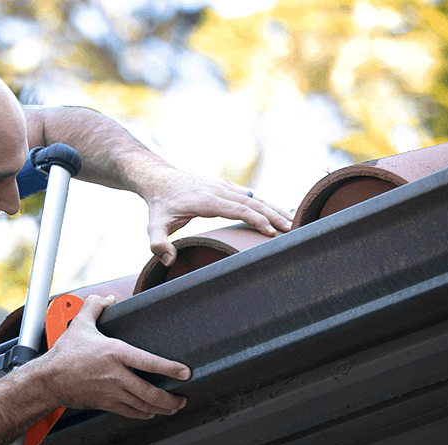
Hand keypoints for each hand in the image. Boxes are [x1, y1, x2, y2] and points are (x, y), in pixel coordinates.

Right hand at [39, 295, 189, 418]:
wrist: (48, 381)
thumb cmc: (64, 354)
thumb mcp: (79, 325)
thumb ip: (95, 307)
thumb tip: (109, 298)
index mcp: (114, 353)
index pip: (149, 362)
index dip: (170, 368)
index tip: (185, 372)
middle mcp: (116, 376)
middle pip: (150, 392)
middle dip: (171, 398)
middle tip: (182, 397)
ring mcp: (111, 392)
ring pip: (143, 405)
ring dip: (161, 408)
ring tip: (173, 406)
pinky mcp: (105, 403)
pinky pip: (130, 412)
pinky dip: (143, 413)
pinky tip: (150, 412)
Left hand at [141, 168, 293, 265]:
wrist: (160, 180)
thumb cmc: (160, 206)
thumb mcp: (153, 226)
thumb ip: (157, 243)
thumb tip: (168, 260)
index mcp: (207, 200)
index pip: (238, 209)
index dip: (256, 220)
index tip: (271, 232)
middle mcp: (220, 190)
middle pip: (253, 202)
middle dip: (274, 215)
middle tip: (292, 229)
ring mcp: (225, 187)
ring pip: (255, 197)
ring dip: (274, 208)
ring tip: (293, 221)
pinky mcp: (226, 187)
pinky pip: (250, 195)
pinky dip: (265, 204)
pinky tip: (278, 212)